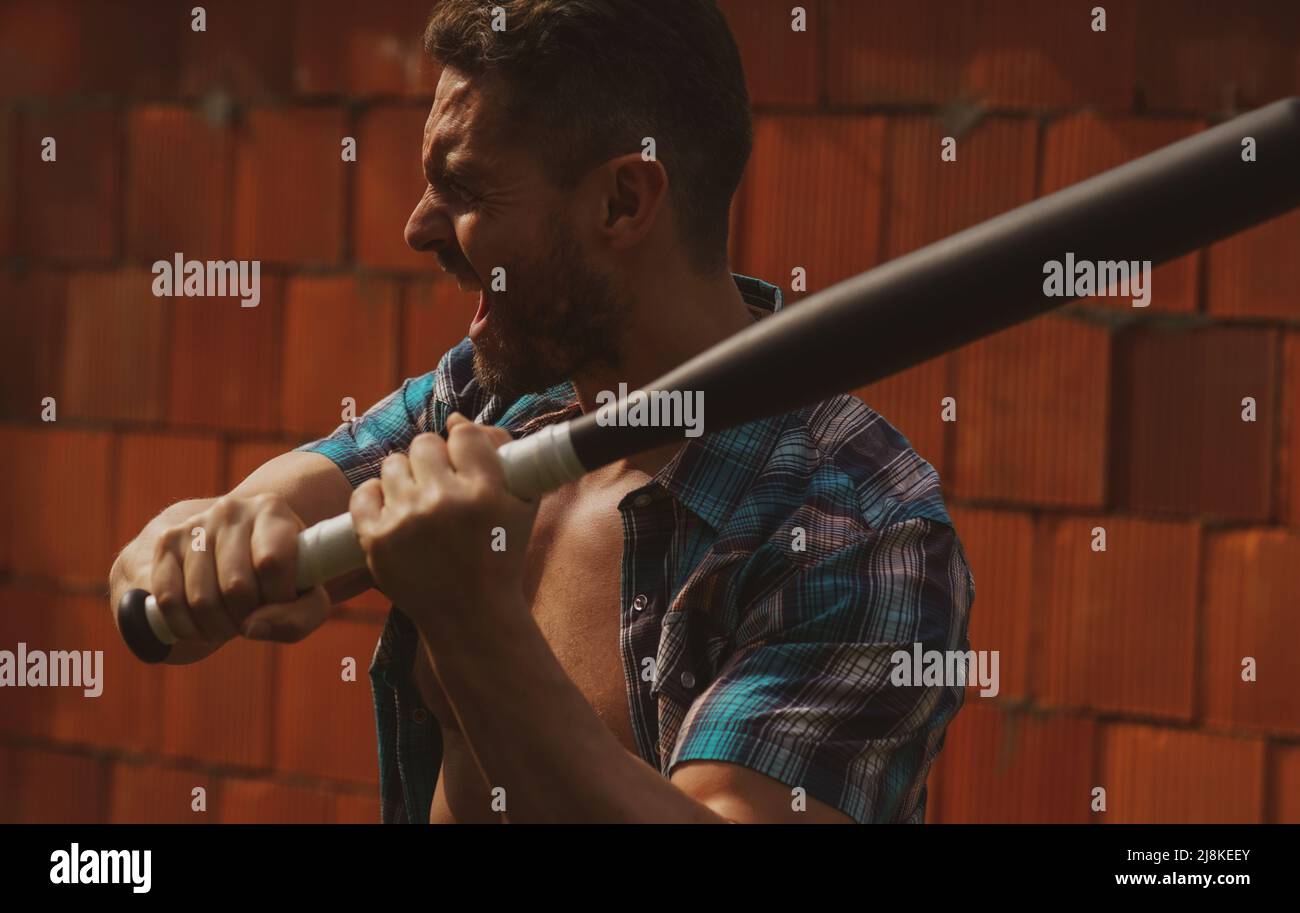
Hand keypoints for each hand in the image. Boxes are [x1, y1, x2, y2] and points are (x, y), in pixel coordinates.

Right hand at [150, 493, 329, 643]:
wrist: (234, 556)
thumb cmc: (279, 582)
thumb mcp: (306, 600)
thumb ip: (298, 618)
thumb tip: (253, 628)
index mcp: (272, 511)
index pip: (273, 562)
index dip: (279, 598)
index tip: (281, 603)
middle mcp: (231, 510)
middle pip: (235, 586)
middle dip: (245, 618)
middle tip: (251, 619)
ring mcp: (194, 525)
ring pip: (201, 599)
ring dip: (216, 628)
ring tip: (228, 623)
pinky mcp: (165, 544)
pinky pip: (168, 599)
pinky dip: (185, 626)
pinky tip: (200, 626)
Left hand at [349, 414, 537, 629]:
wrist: (470, 615)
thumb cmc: (500, 556)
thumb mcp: (521, 504)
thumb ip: (501, 452)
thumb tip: (456, 419)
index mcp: (485, 491)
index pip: (463, 433)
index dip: (464, 443)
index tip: (465, 461)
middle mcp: (444, 501)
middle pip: (424, 443)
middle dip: (433, 459)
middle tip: (441, 483)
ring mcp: (406, 520)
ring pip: (393, 464)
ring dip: (406, 477)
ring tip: (419, 501)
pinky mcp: (376, 540)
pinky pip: (364, 493)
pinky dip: (377, 498)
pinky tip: (394, 510)